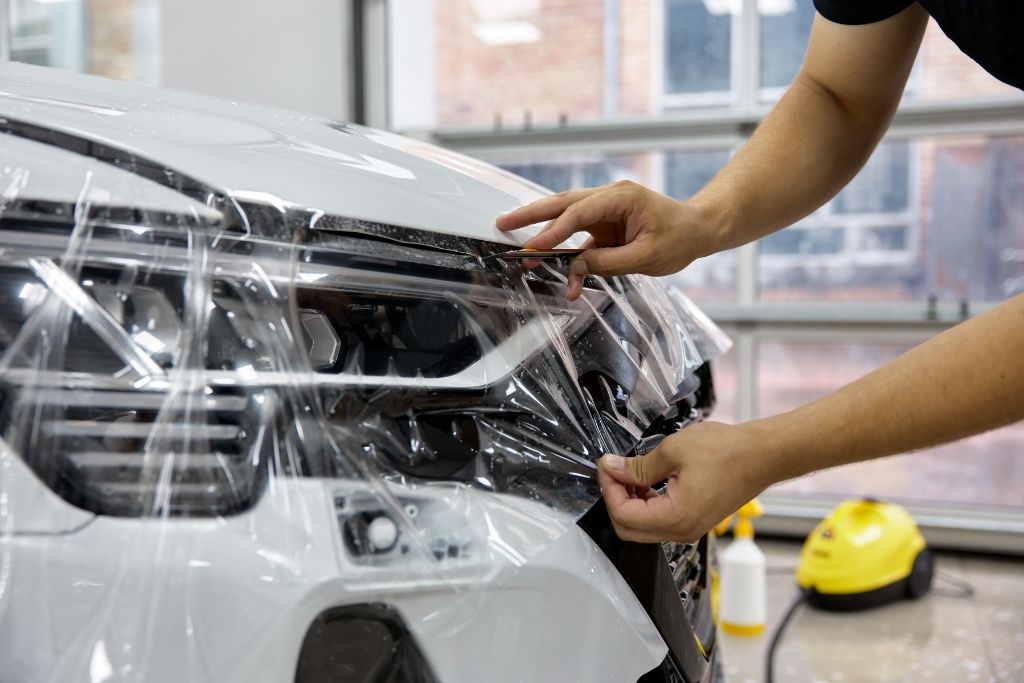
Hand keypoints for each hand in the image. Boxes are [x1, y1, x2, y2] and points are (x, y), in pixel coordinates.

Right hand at [495, 181, 720, 299]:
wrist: (698, 229)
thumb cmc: (680, 237)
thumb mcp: (647, 256)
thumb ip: (609, 263)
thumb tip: (577, 267)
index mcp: (620, 198)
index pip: (579, 213)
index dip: (555, 231)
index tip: (536, 246)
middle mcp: (609, 198)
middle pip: (562, 204)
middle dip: (531, 215)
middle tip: (503, 223)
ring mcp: (605, 212)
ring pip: (565, 218)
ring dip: (542, 232)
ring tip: (520, 247)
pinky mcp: (605, 226)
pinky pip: (580, 239)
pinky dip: (567, 254)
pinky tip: (560, 272)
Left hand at [596, 421, 769, 542]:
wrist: (762, 455)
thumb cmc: (726, 451)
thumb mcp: (673, 451)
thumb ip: (637, 466)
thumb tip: (611, 468)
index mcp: (675, 518)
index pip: (623, 515)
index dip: (609, 489)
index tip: (606, 465)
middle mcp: (681, 532)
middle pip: (629, 529)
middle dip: (615, 499)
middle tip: (613, 470)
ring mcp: (689, 529)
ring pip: (643, 527)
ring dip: (629, 502)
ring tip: (628, 472)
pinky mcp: (694, 521)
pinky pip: (659, 521)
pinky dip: (646, 504)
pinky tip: (645, 481)